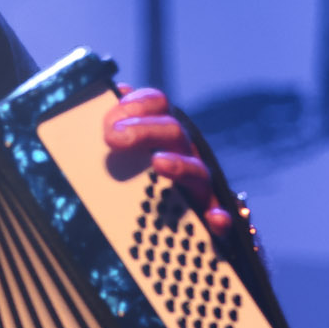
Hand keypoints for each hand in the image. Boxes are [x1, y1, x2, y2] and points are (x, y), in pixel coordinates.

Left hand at [103, 86, 232, 234]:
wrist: (158, 234)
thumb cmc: (131, 190)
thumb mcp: (113, 158)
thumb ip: (109, 131)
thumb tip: (108, 93)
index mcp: (159, 135)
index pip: (157, 103)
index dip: (136, 104)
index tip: (110, 121)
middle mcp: (183, 154)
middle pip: (174, 130)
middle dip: (144, 129)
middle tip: (113, 138)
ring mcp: (197, 186)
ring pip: (197, 169)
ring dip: (179, 164)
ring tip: (158, 163)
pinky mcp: (206, 218)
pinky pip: (220, 216)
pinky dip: (220, 216)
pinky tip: (214, 219)